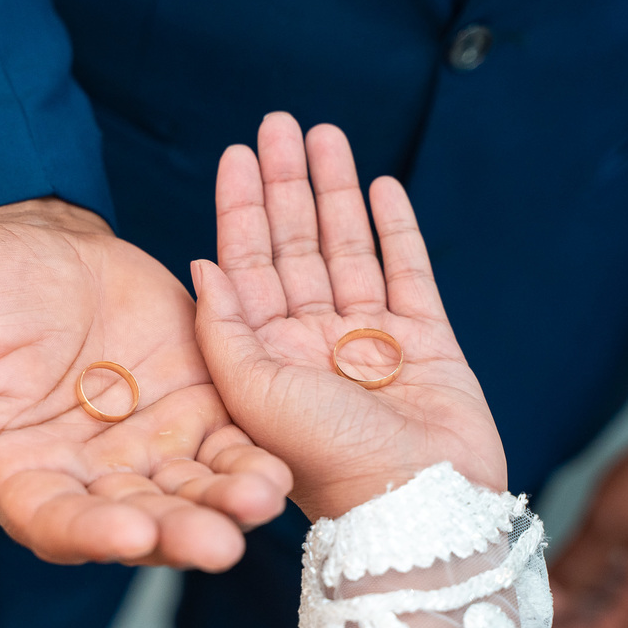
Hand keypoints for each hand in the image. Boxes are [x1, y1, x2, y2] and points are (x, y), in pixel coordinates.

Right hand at [0, 198, 289, 569]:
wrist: (40, 244)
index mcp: (17, 473)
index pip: (53, 519)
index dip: (87, 529)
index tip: (125, 531)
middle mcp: (88, 479)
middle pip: (135, 519)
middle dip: (176, 531)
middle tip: (216, 543)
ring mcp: (147, 451)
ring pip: (192, 491)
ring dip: (228, 501)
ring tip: (262, 496)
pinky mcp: (196, 413)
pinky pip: (229, 443)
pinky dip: (253, 453)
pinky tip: (281, 458)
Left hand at [192, 113, 504, 520]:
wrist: (416, 504)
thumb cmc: (328, 458)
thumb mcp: (253, 391)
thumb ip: (223, 326)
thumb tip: (201, 262)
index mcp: (267, 355)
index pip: (248, 264)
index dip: (242, 207)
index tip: (237, 153)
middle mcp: (314, 342)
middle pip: (296, 246)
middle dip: (288, 183)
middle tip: (281, 123)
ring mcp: (371, 341)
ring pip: (348, 248)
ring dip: (337, 191)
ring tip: (326, 134)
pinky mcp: (426, 342)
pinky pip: (408, 272)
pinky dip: (395, 230)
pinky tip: (382, 187)